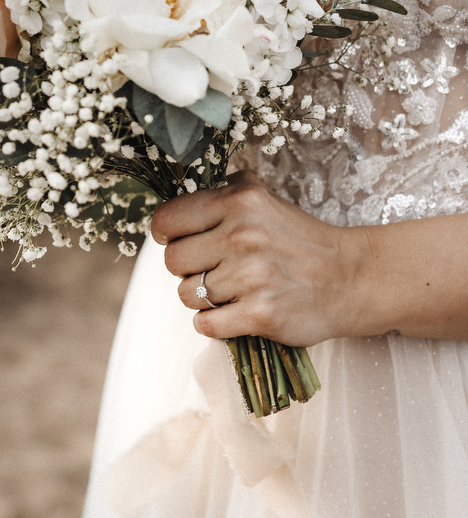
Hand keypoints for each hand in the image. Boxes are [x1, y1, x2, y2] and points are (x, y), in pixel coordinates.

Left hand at [150, 169, 364, 344]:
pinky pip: (206, 325)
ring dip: (203, 298)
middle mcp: (243, 235)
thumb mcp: (264, 199)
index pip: (167, 220)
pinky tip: (237, 311)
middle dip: (187, 269)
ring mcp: (251, 277)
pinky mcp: (260, 315)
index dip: (166, 234)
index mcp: (239, 202)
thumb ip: (222, 192)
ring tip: (232, 290)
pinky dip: (216, 323)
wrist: (350, 277)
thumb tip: (179, 199)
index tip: (177, 240)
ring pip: (187, 295)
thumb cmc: (300, 239)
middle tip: (213, 269)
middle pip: (173, 262)